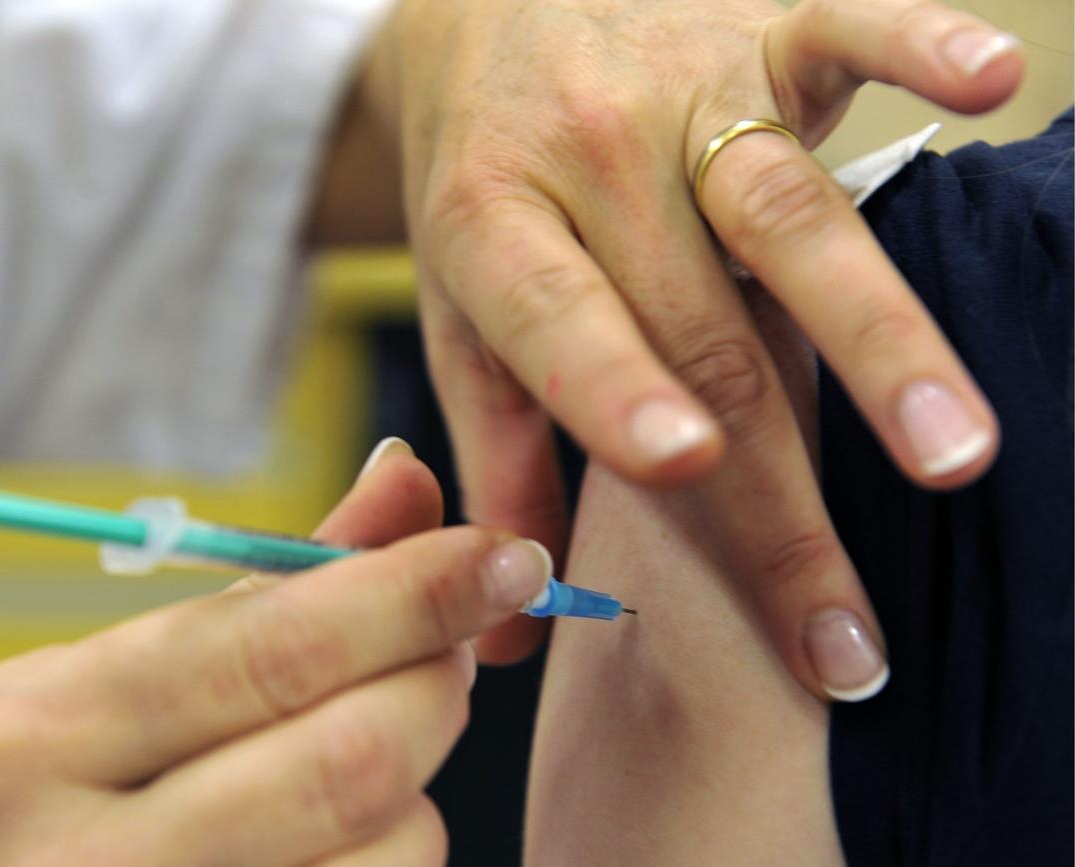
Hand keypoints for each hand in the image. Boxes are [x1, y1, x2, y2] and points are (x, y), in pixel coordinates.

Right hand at [0, 440, 550, 865]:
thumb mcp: (96, 677)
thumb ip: (266, 586)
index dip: (415, 594)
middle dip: (436, 686)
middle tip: (444, 652)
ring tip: (362, 765)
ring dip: (418, 790)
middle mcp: (82, 862)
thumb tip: (408, 478)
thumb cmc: (25, 795)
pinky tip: (343, 836)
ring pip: (392, 850)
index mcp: (40, 734)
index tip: (506, 556)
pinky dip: (393, 853)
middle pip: (352, 759)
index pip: (272, 648)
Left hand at [359, 0, 1021, 689]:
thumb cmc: (481, 186)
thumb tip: (511, 620)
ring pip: (791, 214)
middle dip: (779, 483)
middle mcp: (590, 157)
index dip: (615, 390)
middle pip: (701, 326)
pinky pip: (845, 29)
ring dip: (879, 335)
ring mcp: (684, 88)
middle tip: (845, 614)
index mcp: (492, 224)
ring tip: (955, 451)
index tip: (682, 465)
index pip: (556, 319)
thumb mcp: (455, 311)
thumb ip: (492, 452)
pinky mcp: (761, 29)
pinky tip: (993, 79)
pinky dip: (920, 46)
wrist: (482, 12)